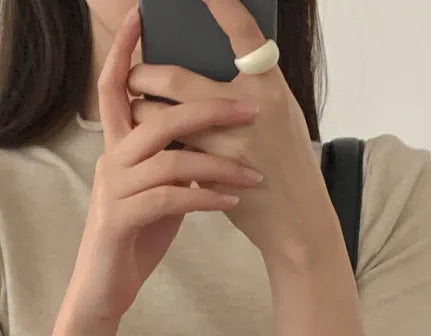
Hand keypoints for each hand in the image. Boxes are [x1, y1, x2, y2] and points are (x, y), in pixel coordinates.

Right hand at [66, 7, 264, 323]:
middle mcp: (110, 160)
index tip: (144, 16)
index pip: (115, 86)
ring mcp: (113, 190)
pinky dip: (205, 198)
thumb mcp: (158, 190)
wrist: (104, 289)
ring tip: (254, 175)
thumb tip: (209, 131)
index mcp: (116, 147)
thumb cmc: (136, 236)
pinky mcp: (121, 220)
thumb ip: (174, 159)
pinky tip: (230, 201)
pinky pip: (169, 199)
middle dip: (208, 109)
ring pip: (170, 159)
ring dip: (219, 163)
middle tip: (251, 112)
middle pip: (157, 116)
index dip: (126, 51)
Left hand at [126, 0, 338, 264]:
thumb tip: (203, 62)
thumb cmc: (288, 161)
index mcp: (268, 85)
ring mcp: (226, 144)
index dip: (221, 3)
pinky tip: (149, 143)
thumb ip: (247, 87)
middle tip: (134, 71)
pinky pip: (170, 151)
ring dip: (140, 111)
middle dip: (144, 73)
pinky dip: (156, 144)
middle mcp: (248, 109)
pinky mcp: (210, 174)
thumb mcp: (280, 112)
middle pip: (176, 79)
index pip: (242, 31)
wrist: (296, 219)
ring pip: (160, 119)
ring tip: (135, 107)